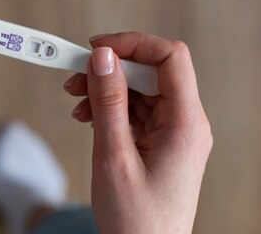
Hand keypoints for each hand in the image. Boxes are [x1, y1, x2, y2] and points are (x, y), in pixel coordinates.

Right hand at [64, 33, 211, 233]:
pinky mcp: (161, 142)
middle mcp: (186, 123)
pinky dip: (110, 108)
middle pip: (151, 72)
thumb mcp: (114, 156)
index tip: (96, 48)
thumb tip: (103, 57)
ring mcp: (174, 133)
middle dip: (111, 69)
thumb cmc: (135, 220)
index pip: (170, 58)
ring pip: (141, 90)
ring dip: (106, 89)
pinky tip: (88, 117)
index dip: (133, 44)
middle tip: (74, 78)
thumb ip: (109, 102)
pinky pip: (137, 110)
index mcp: (185, 123)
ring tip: (76, 101)